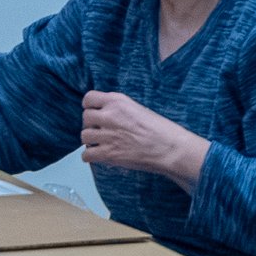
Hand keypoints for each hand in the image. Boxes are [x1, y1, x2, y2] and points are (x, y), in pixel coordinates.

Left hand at [81, 91, 208, 190]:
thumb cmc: (161, 130)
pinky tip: (102, 155)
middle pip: (85, 118)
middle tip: (103, 131)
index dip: (91, 107)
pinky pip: (86, 155)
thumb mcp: (138, 109)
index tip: (97, 113)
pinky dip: (92, 157)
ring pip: (84, 137)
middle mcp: (110, 116)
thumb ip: (118, 109)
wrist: (171, 148)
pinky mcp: (108, 153)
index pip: (88, 98)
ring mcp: (108, 135)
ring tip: (104, 144)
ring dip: (92, 141)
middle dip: (92, 125)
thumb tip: (103, 115)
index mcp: (118, 101)